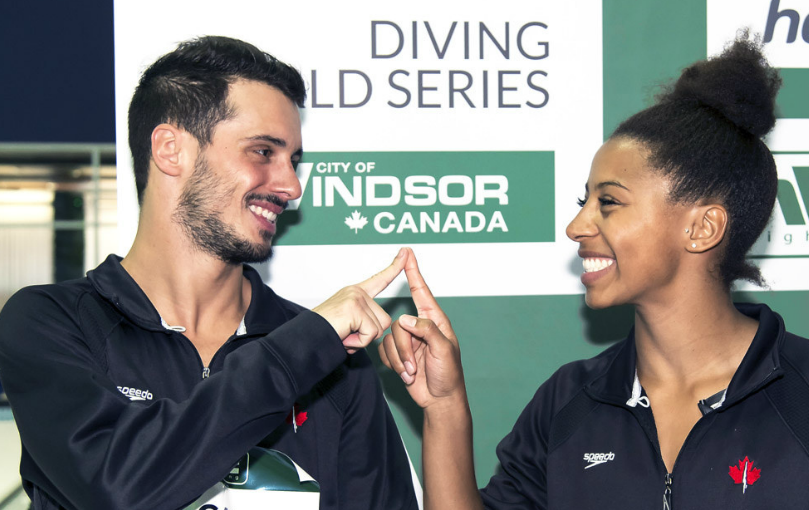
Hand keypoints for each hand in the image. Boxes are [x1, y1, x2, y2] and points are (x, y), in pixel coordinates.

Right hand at [313, 248, 407, 353]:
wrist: (305, 338)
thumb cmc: (324, 333)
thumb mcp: (348, 322)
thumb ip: (364, 319)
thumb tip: (377, 329)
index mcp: (356, 293)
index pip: (380, 279)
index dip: (395, 267)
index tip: (406, 252)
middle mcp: (357, 292)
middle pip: (385, 320)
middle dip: (369, 335)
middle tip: (348, 334)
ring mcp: (356, 298)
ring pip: (380, 328)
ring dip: (363, 340)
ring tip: (345, 335)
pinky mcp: (354, 308)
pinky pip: (371, 334)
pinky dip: (358, 343)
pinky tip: (345, 338)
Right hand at [378, 248, 465, 408]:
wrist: (439, 399)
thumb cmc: (449, 375)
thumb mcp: (444, 350)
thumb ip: (426, 330)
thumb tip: (405, 318)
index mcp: (435, 320)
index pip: (421, 291)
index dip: (413, 272)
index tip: (407, 253)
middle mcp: (420, 327)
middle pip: (398, 324)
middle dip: (404, 348)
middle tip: (416, 365)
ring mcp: (408, 340)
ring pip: (389, 338)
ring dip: (400, 359)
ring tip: (413, 372)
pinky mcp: (398, 353)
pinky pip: (384, 350)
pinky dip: (393, 364)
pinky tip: (407, 374)